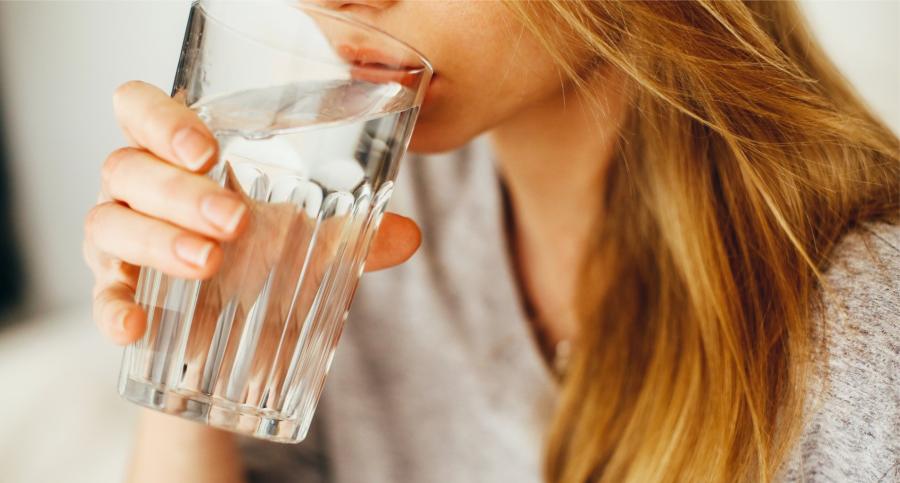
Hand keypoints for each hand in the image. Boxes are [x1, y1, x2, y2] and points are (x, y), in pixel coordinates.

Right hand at [83, 80, 420, 344]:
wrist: (236, 337)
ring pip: (108, 221)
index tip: (207, 150)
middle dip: (179, 191)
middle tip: (234, 220)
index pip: (140, 109)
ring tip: (210, 263)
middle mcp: (141, 189)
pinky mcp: (117, 292)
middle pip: (127, 166)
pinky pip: (101, 295)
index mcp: (181, 157)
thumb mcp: (310, 243)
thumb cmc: (264, 262)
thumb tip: (410, 235)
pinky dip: (113, 307)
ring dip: (157, 240)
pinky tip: (136, 326)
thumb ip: (355, 235)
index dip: (161, 118)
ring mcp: (120, 240)